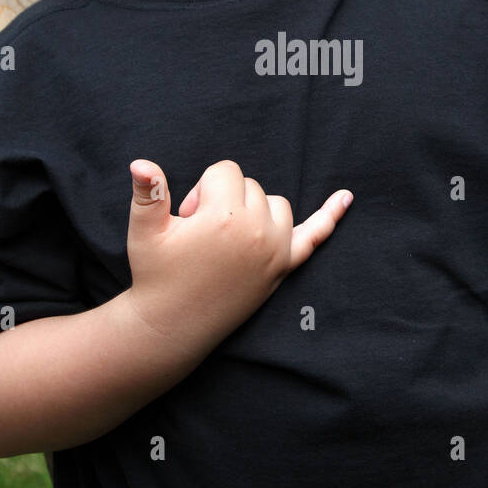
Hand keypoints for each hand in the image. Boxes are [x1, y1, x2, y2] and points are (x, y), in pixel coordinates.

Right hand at [125, 158, 351, 346]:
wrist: (172, 325)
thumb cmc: (156, 273)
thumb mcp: (145, 231)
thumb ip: (149, 192)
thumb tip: (140, 162)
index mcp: (225, 216)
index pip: (224, 171)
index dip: (201, 190)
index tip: (186, 219)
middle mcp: (257, 230)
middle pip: (249, 186)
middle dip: (223, 200)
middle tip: (199, 236)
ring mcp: (275, 250)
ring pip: (274, 203)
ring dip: (254, 210)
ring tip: (226, 238)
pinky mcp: (284, 267)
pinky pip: (314, 237)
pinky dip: (330, 217)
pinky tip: (347, 198)